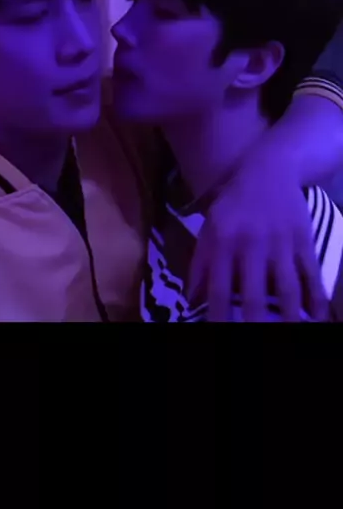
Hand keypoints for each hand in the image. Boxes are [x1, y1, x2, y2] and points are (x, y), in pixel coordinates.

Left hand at [188, 154, 328, 321]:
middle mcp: (251, 244)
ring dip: (289, 316)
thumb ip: (199, 262)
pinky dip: (316, 297)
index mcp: (223, 242)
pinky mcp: (303, 240)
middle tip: (255, 341)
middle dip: (254, 323)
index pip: (218, 289)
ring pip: (286, 288)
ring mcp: (280, 243)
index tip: (220, 335)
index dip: (218, 317)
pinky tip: (318, 316)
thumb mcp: (209, 225)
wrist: (269, 167)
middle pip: (253, 294)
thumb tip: (191, 299)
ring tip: (290, 334)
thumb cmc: (234, 201)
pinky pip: (311, 274)